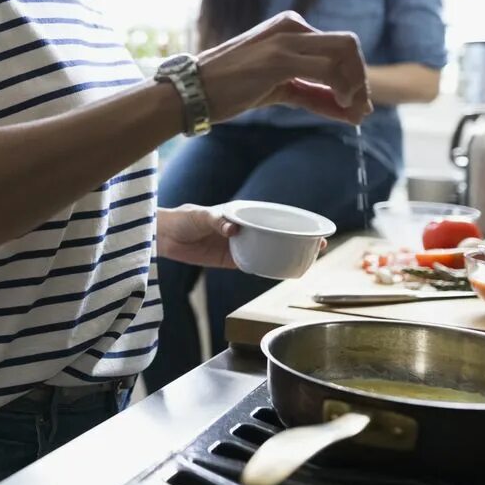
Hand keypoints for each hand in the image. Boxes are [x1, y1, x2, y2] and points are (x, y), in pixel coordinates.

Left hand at [156, 204, 326, 269]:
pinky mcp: (230, 261)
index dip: (294, 219)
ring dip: (286, 254)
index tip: (313, 224)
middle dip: (299, 238)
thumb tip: (233, 229)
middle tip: (319, 245)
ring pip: (269, 250)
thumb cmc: (183, 218)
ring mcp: (240, 245)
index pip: (273, 214)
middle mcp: (245, 229)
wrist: (164, 236)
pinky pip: (253, 265)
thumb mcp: (200, 215)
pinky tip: (281, 272)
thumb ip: (217, 220)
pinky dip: (267, 268)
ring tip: (306, 261)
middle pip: (277, 233)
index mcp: (242, 213)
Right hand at [197, 11, 371, 124]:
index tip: (356, 105)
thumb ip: (308, 91)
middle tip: (360, 109)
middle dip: (360, 78)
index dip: (354, 76)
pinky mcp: (280, 58)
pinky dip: (343, 90)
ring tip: (354, 112)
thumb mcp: (275, 87)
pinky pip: (328, 69)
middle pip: (347, 45)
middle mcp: (291, 26)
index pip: (336, 46)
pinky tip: (341, 108)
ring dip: (356, 86)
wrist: (192, 92)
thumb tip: (344, 108)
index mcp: (289, 27)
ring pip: (344, 52)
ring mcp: (286, 40)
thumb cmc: (227, 90)